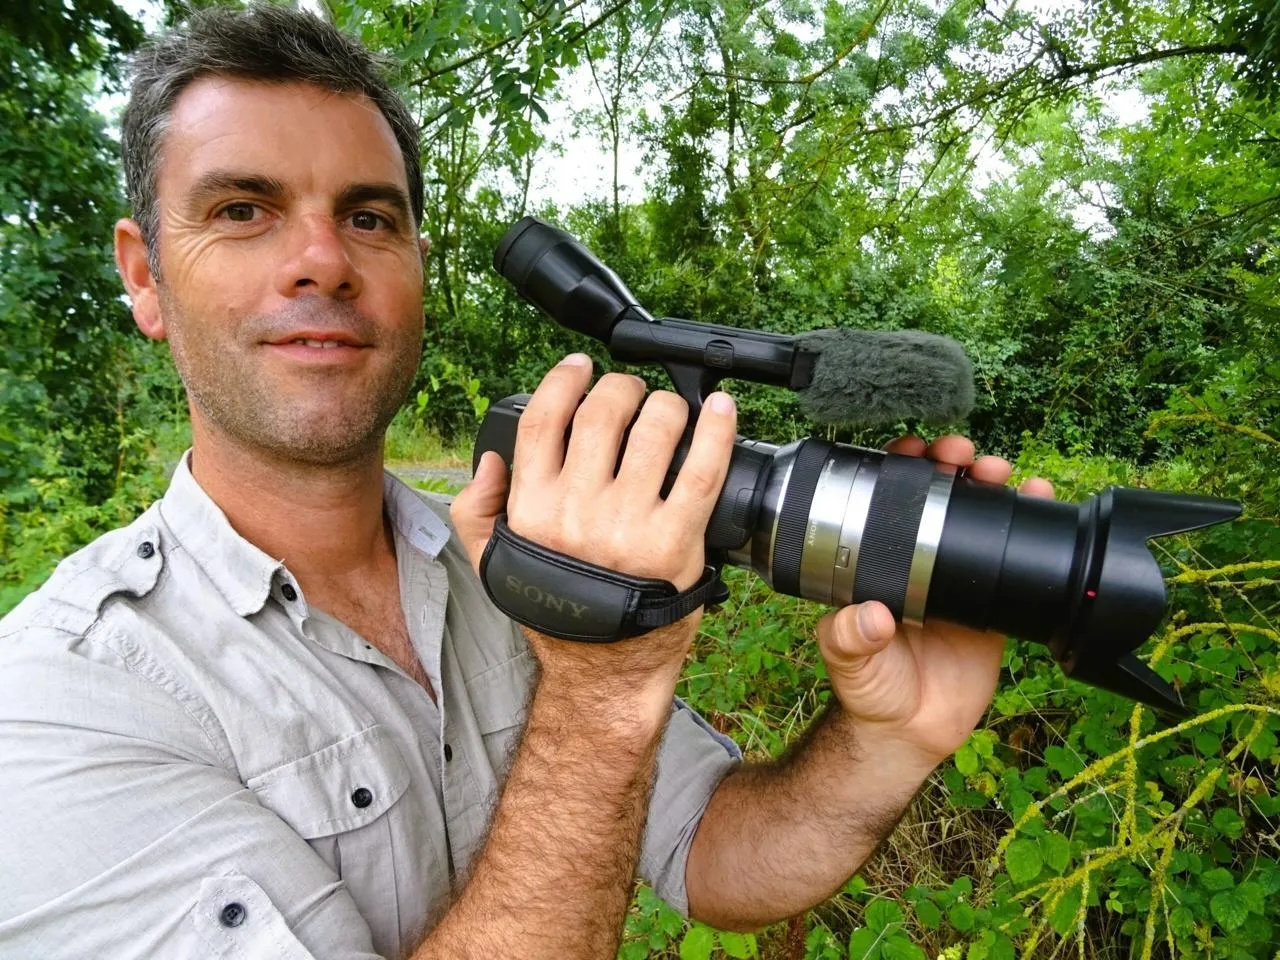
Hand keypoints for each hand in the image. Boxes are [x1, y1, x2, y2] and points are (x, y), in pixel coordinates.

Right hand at [451, 354, 737, 704]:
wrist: (603, 672)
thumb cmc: (558, 613)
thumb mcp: (494, 563)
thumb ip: (477, 509)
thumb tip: (490, 459)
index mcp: (531, 508)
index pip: (544, 419)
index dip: (565, 379)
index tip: (580, 365)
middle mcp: (576, 511)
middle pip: (604, 413)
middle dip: (622, 387)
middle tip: (634, 393)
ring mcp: (628, 526)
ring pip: (654, 431)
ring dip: (667, 404)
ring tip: (670, 409)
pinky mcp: (676, 542)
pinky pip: (703, 470)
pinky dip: (718, 432)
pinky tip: (723, 410)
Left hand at [815, 434, 1054, 765]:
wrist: (910, 732)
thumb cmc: (870, 690)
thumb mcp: (848, 661)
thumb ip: (849, 640)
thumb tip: (869, 617)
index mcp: (878, 562)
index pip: (886, 499)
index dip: (899, 467)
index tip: (912, 449)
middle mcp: (916, 560)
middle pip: (936, 495)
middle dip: (950, 464)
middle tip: (959, 454)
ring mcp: (955, 577)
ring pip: (976, 515)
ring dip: (989, 482)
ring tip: (999, 470)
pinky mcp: (992, 601)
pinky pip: (1014, 556)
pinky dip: (1029, 523)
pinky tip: (1038, 496)